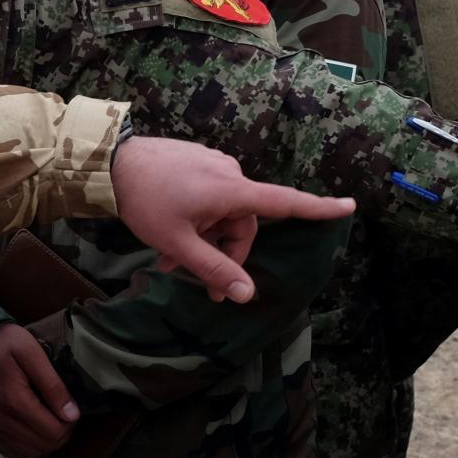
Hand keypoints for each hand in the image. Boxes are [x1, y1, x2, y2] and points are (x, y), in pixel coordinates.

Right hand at [0, 324, 76, 457]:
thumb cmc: (3, 343)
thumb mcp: (31, 352)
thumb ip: (52, 384)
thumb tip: (72, 415)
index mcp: (13, 399)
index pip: (53, 431)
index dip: (69, 424)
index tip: (71, 408)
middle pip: (43, 445)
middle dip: (61, 433)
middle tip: (64, 414)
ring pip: (30, 452)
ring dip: (47, 440)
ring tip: (51, 419)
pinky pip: (15, 450)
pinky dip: (30, 443)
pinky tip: (35, 426)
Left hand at [111, 136, 355, 302]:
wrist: (108, 163)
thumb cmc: (146, 202)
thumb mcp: (179, 244)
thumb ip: (214, 270)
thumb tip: (246, 296)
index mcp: (233, 191)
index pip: (285, 202)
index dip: (318, 208)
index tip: (349, 206)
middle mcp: (230, 173)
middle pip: (243, 224)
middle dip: (224, 254)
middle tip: (200, 286)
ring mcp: (212, 165)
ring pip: (221, 214)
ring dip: (204, 240)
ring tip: (169, 263)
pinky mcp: (196, 162)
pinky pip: (206, 198)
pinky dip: (195, 221)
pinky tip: (167, 240)